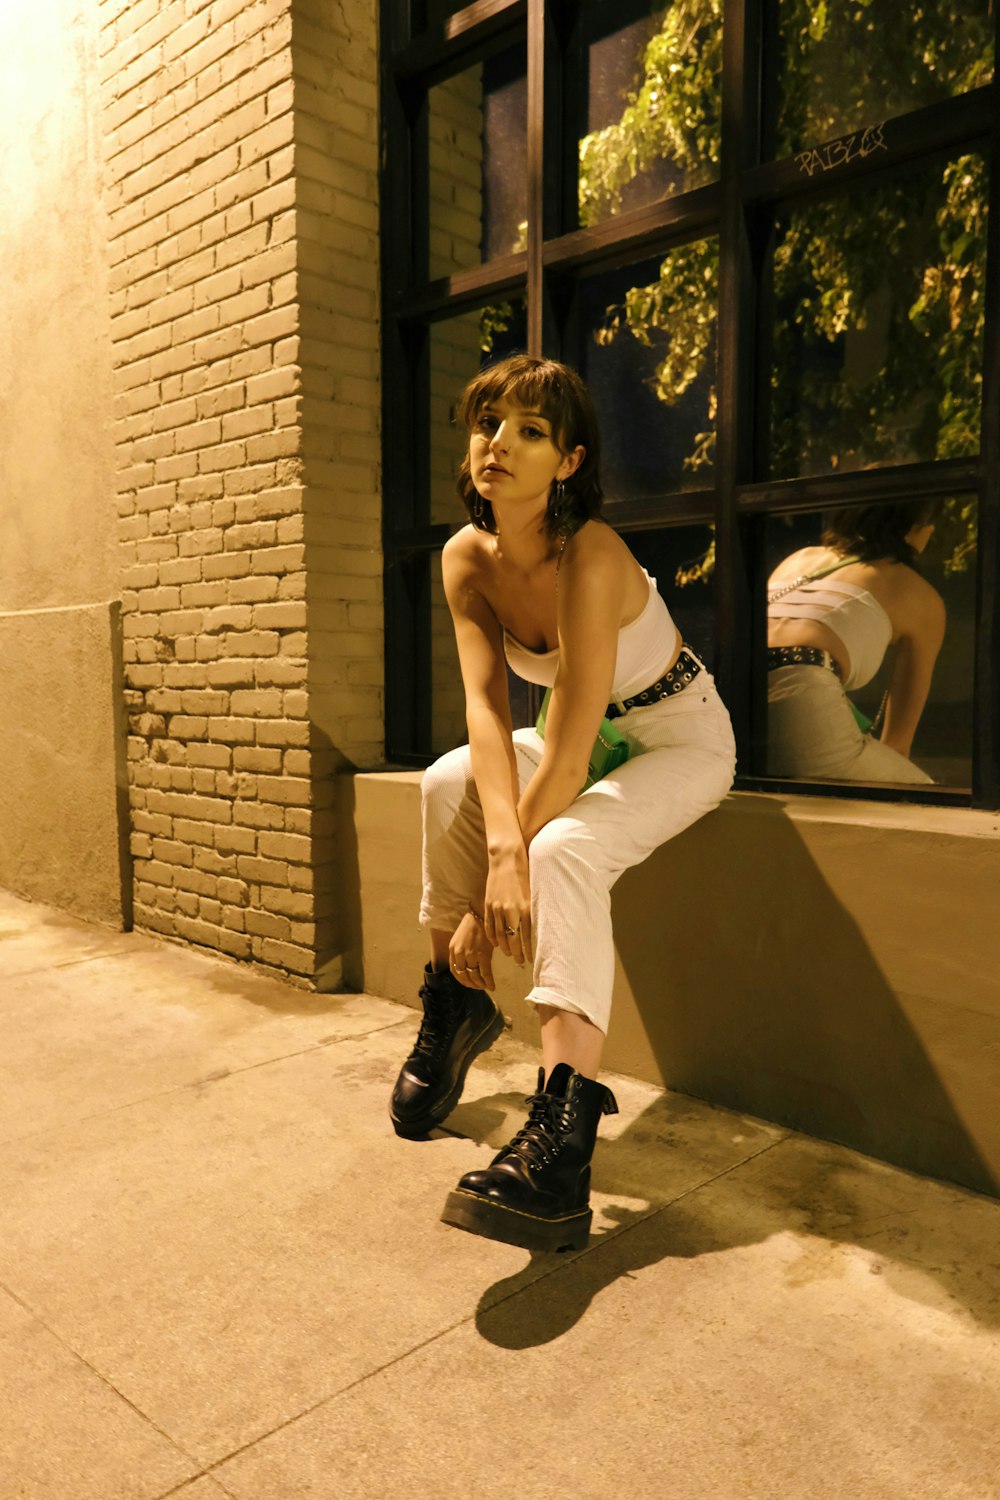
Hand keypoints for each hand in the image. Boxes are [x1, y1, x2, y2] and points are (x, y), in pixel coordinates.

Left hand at [448, 911, 495, 991]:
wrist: (482, 913)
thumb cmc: (473, 924)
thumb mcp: (461, 938)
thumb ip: (461, 951)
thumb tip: (467, 964)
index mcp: (453, 949)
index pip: (455, 971)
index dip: (461, 980)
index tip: (468, 983)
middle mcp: (460, 953)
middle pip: (464, 975)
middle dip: (471, 984)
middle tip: (478, 987)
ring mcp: (471, 954)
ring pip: (474, 976)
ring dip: (480, 985)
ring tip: (485, 987)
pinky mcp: (483, 954)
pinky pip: (485, 973)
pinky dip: (488, 982)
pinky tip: (492, 986)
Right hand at [483, 850, 532, 965]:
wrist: (506, 860)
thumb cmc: (524, 874)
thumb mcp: (532, 893)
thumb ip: (533, 911)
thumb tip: (538, 928)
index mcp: (525, 908)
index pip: (527, 936)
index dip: (528, 950)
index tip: (531, 959)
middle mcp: (511, 910)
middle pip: (513, 940)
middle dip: (517, 953)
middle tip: (520, 961)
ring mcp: (498, 908)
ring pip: (500, 935)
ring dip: (505, 947)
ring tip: (509, 954)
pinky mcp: (488, 905)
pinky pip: (489, 926)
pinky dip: (493, 937)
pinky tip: (496, 943)